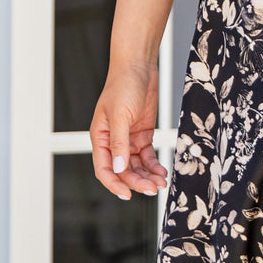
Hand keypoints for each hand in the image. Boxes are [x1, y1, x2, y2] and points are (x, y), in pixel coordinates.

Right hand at [90, 62, 168, 200]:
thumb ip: (119, 143)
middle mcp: (113, 142)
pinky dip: (154, 165)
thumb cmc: (123, 86)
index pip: (104, 169)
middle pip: (123, 170)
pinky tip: (162, 171)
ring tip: (160, 183)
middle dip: (137, 182)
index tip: (127, 195)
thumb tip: (119, 167)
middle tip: (152, 189)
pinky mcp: (143, 135)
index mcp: (99, 138)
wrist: (139, 67)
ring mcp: (128, 139)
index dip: (114, 184)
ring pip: (136, 166)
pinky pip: (147, 156)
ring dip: (147, 176)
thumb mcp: (120, 115)